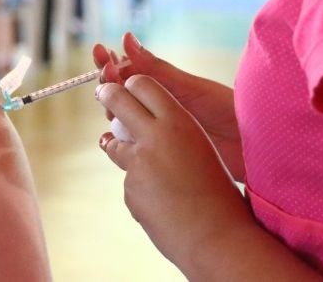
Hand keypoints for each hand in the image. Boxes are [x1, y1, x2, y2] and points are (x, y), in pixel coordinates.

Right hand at [94, 32, 243, 178]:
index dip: (110, 60)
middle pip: (117, 92)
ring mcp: (154, 129)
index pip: (126, 69)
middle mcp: (154, 105)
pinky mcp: (156, 153)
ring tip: (107, 103)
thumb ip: (156, 68)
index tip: (101, 52)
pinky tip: (107, 140)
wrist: (251, 147)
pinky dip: (114, 143)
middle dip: (105, 81)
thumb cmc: (226, 110)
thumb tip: (126, 38)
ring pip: (119, 118)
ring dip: (108, 109)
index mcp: (161, 84)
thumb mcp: (189, 86)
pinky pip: (129, 147)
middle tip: (105, 75)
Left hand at [96, 76, 252, 270]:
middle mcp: (154, 136)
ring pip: (115, 146)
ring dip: (121, 149)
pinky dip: (141, 189)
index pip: (143, 84)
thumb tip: (146, 127)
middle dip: (108, 94)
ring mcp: (137, 164)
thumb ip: (173, 134)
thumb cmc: (219, 193)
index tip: (129, 89)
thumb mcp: (201, 149)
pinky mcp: (129, 190)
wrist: (217, 238)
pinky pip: (130, 182)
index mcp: (179, 121)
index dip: (133, 85)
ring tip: (149, 166)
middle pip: (117, 99)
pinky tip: (164, 204)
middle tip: (103, 93)